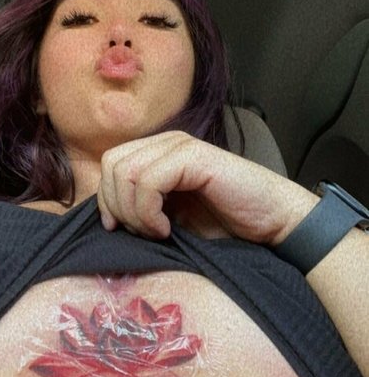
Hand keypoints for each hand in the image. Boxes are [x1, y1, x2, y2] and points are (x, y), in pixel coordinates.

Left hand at [97, 130, 318, 243]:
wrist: (272, 224)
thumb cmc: (225, 225)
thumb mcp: (171, 217)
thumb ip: (140, 207)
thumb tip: (105, 218)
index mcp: (159, 152)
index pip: (110, 164)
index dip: (107, 200)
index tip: (121, 231)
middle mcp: (167, 142)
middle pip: (112, 164)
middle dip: (117, 206)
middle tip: (143, 233)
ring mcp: (181, 146)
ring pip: (126, 171)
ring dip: (134, 212)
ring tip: (158, 232)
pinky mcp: (195, 157)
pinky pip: (148, 180)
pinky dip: (149, 212)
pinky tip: (168, 229)